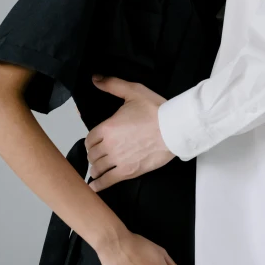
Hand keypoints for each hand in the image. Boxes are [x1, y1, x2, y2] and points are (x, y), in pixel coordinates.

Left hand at [86, 77, 174, 191]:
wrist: (174, 128)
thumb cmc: (155, 110)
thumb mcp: (133, 91)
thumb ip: (112, 85)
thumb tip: (95, 78)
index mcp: (107, 127)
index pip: (89, 138)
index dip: (91, 140)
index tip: (96, 141)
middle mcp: (109, 145)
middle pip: (92, 154)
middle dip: (94, 153)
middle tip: (99, 154)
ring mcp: (118, 160)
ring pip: (97, 168)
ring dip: (96, 167)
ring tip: (98, 167)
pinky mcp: (128, 172)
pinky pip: (107, 181)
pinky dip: (98, 185)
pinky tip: (94, 187)